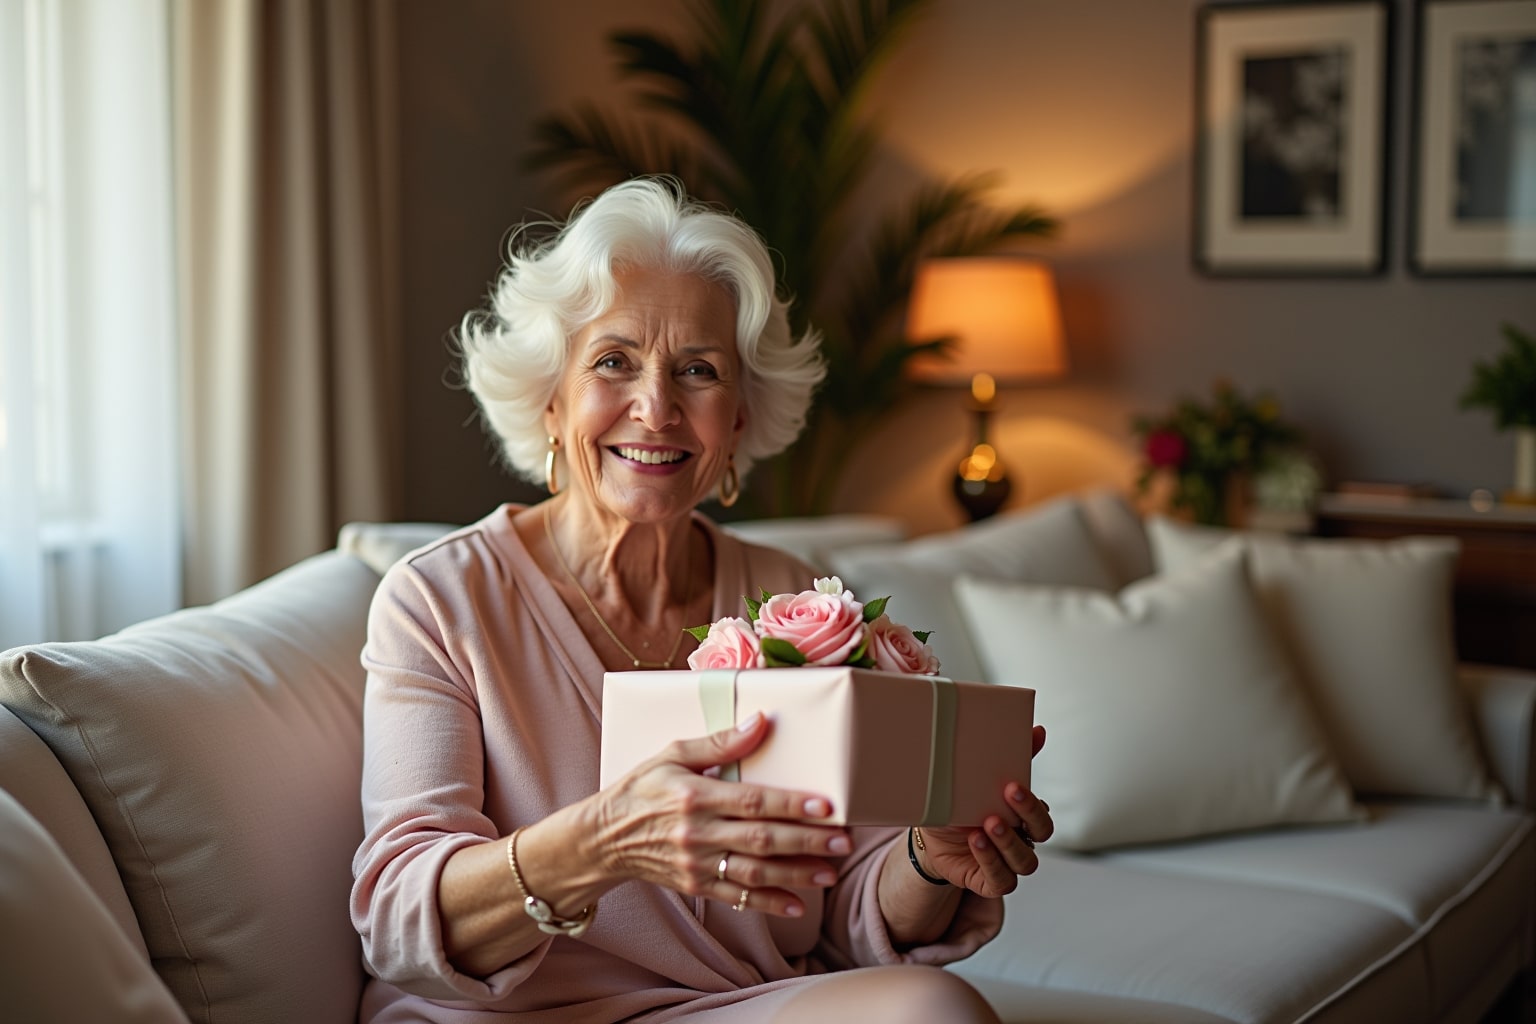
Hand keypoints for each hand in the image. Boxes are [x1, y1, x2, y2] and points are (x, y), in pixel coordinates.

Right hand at [590, 712, 849, 917]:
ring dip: (795, 875)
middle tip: (843, 841)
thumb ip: (719, 742)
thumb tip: (761, 721)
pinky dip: (767, 903)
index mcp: (695, 796)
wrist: (602, 838)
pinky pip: (736, 897)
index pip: (752, 801)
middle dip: (806, 842)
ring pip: (754, 872)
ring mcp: (696, 864)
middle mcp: (697, 833)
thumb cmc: (641, 788)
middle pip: (761, 839)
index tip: (824, 805)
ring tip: (829, 872)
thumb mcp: (671, 754)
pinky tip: (796, 904)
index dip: (790, 804)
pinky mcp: (695, 886)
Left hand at [912, 725, 1051, 897]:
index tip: (1012, 785)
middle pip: (1041, 835)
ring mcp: (1007, 863)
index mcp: (1023, 817)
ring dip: (1007, 843)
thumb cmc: (960, 803)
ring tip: (985, 826)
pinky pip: (1002, 881)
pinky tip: (977, 843)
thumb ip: (1011, 757)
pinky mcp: (990, 881)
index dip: (1031, 803)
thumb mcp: (979, 778)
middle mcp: (1021, 840)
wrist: (930, 833)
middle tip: (1004, 796)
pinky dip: (991, 863)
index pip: (1041, 813)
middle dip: (1026, 816)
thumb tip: (1039, 730)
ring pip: (1025, 862)